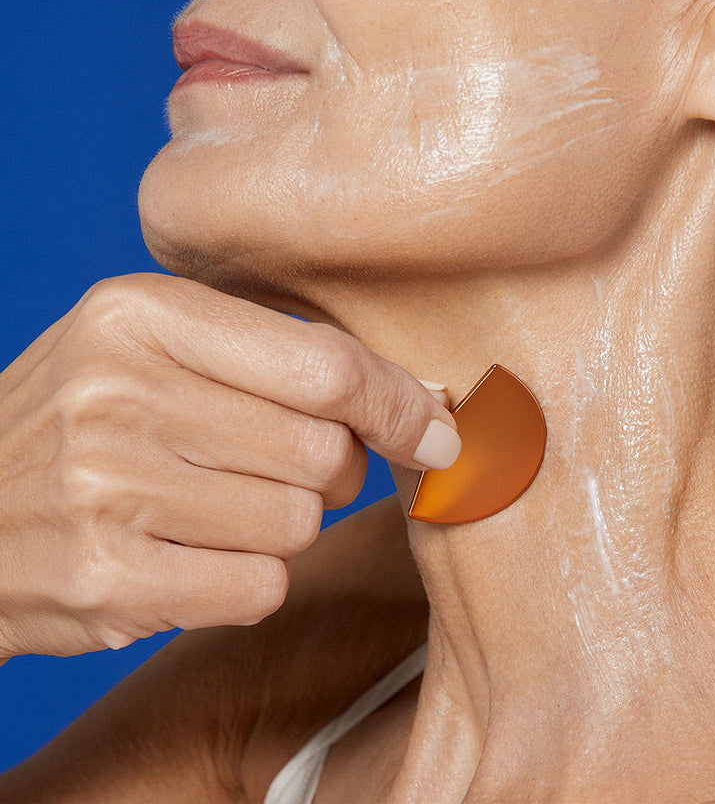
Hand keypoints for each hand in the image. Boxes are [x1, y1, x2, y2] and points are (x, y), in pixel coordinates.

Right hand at [0, 273, 457, 659]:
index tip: (435, 430)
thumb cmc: (92, 417)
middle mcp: (118, 392)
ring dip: (282, 526)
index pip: (327, 366)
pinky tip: (191, 556)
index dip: (399, 404)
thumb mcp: (163, 346)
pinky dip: (249, 579)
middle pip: (326, 452)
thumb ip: (286, 357)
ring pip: (299, 525)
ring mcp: (105, 489)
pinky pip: (261, 588)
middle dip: (328, 469)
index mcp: (144, 314)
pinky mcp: (106, 580)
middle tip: (268, 464)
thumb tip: (428, 404)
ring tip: (212, 506)